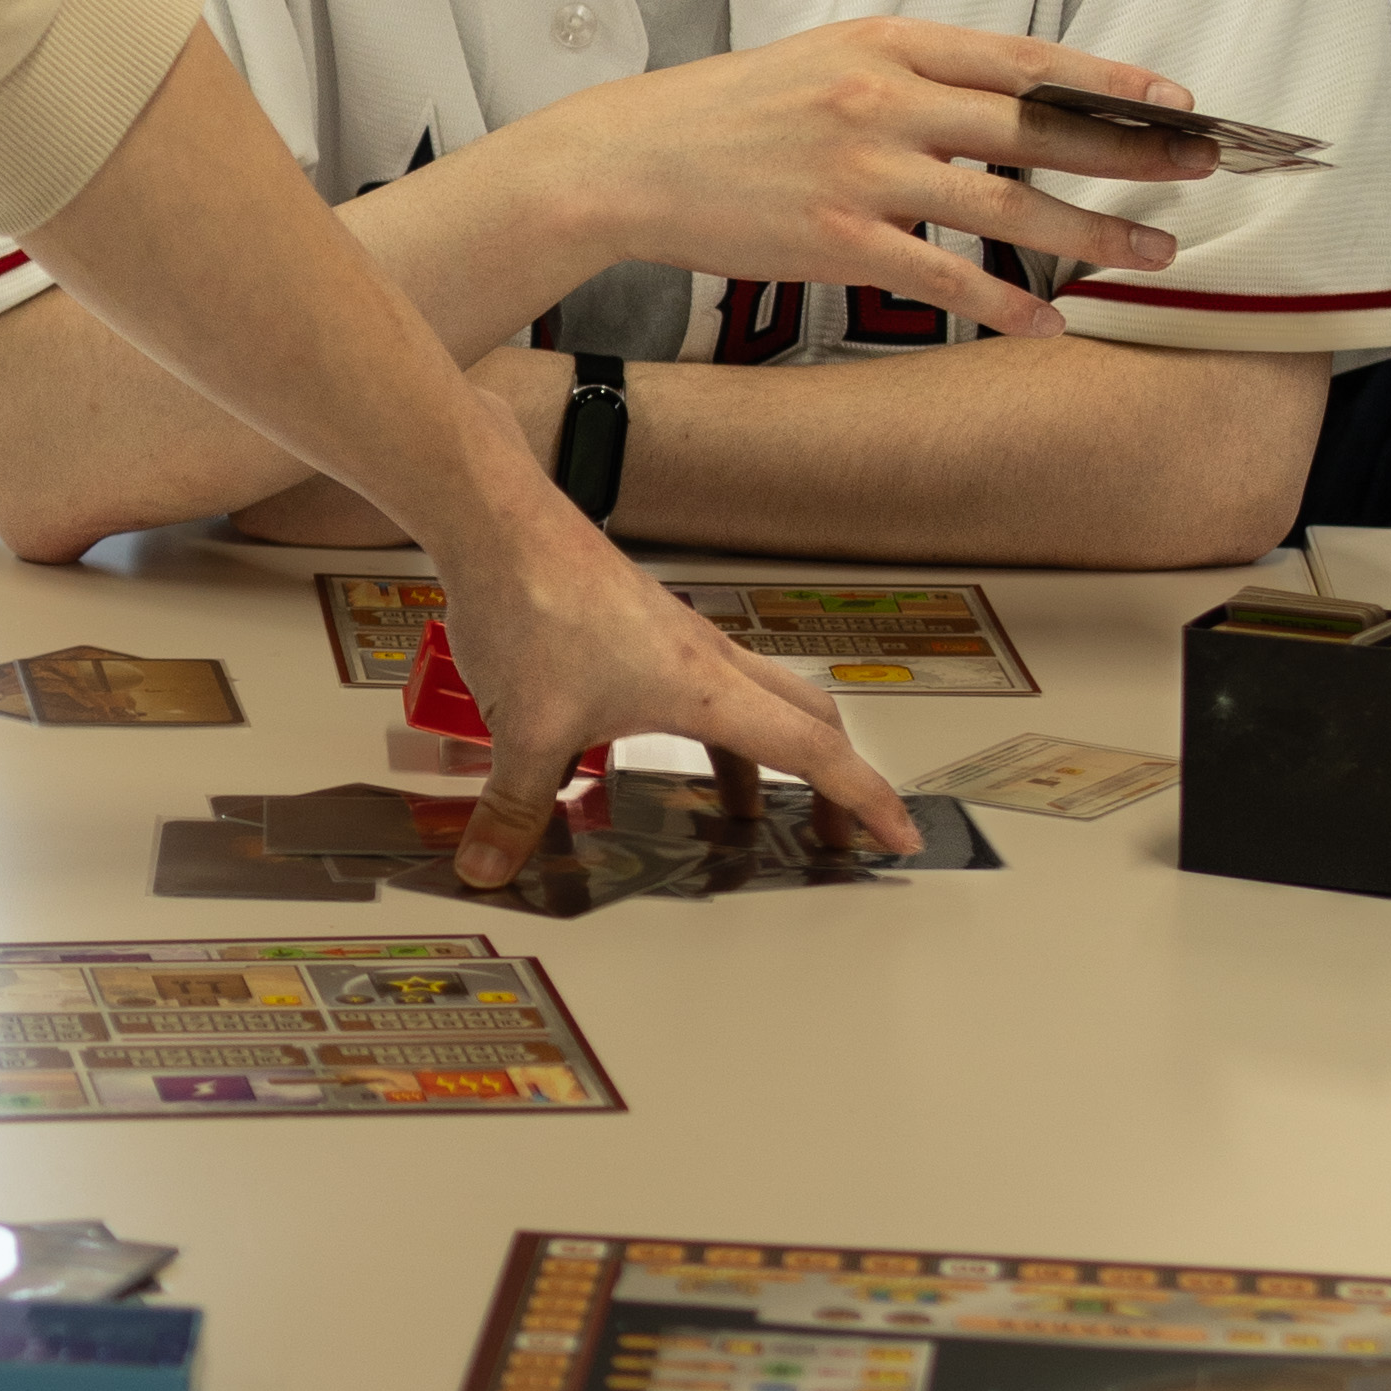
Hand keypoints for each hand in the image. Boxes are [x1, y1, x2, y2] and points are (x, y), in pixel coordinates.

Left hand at [417, 498, 913, 889]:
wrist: (500, 523)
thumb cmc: (531, 604)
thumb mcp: (523, 730)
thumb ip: (515, 807)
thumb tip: (492, 867)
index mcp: (706, 689)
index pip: (812, 752)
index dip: (864, 798)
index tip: (898, 835)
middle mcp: (708, 659)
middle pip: (806, 719)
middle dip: (831, 780)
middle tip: (834, 832)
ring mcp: (678, 639)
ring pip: (754, 700)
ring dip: (763, 757)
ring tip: (744, 812)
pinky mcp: (643, 627)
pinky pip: (702, 685)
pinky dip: (705, 726)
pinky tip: (651, 750)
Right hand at [495, 16, 1215, 340]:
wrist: (628, 161)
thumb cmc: (725, 112)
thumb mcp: (822, 61)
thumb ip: (909, 74)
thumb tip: (1002, 99)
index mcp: (885, 44)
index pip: (1023, 58)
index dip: (1108, 79)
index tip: (1176, 98)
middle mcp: (883, 100)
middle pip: (1036, 127)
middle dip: (1131, 150)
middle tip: (1201, 167)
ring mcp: (862, 172)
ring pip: (1007, 205)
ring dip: (1091, 232)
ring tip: (1154, 253)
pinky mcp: (837, 241)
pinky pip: (944, 277)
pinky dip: (1004, 304)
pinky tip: (1048, 321)